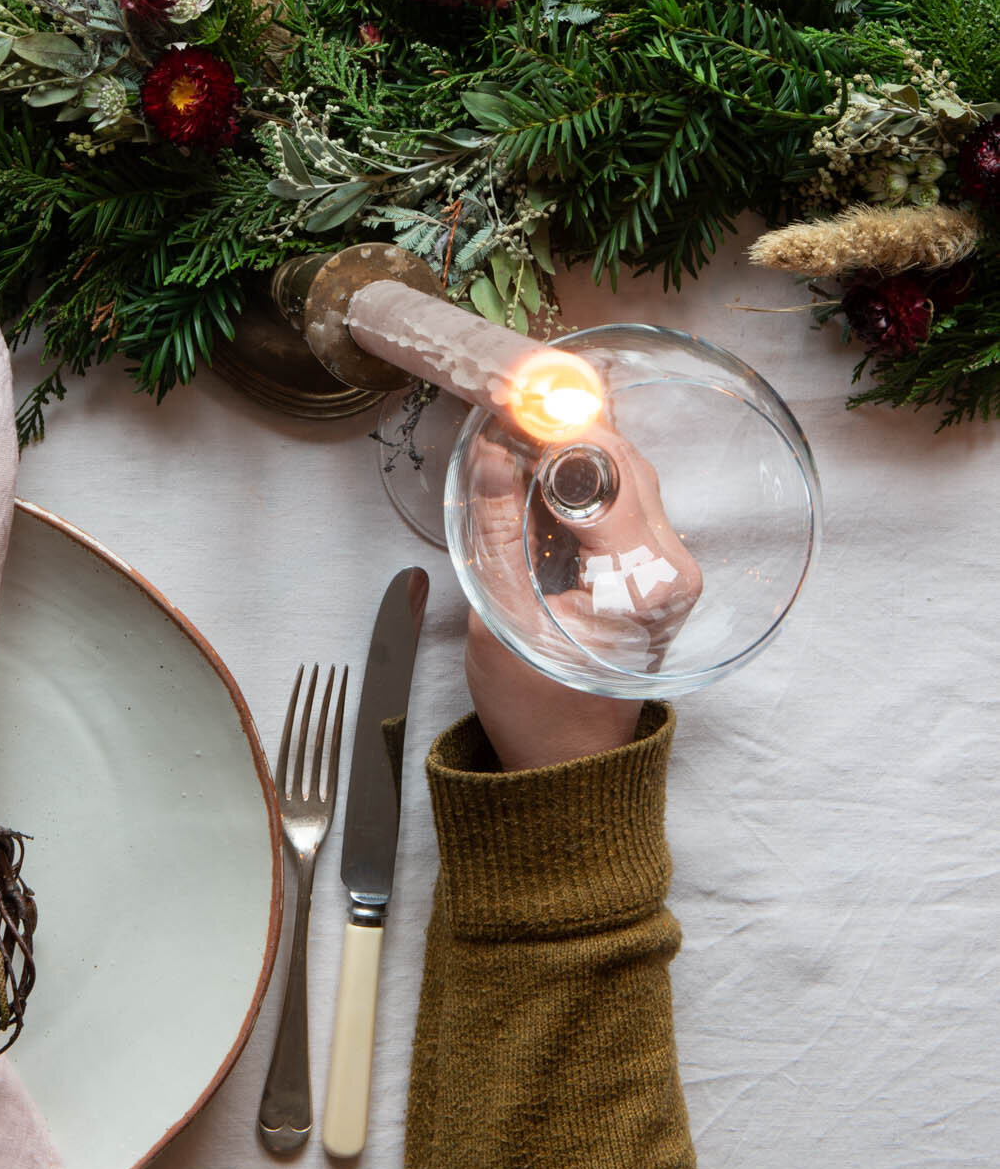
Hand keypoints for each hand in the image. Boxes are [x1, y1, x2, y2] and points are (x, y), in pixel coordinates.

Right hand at [464, 425, 702, 770]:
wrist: (570, 761)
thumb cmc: (537, 704)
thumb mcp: (499, 611)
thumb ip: (497, 523)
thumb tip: (494, 447)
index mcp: (641, 583)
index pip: (601, 473)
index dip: (551, 432)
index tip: (507, 407)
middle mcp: (673, 568)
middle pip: (622, 463)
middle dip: (562, 433)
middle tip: (504, 416)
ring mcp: (674, 567)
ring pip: (627, 474)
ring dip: (572, 453)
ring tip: (515, 446)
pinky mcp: (661, 566)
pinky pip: (626, 499)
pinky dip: (583, 480)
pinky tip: (540, 482)